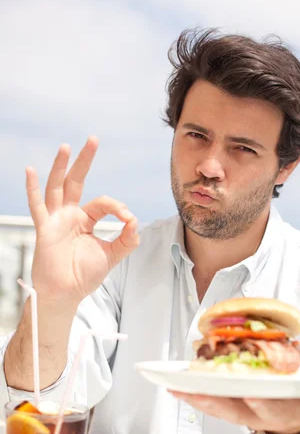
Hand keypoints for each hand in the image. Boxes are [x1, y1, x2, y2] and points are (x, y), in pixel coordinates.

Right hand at [26, 136, 138, 303]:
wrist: (66, 293)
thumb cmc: (84, 275)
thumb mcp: (111, 256)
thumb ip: (126, 240)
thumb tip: (135, 221)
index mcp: (85, 220)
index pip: (103, 203)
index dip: (117, 207)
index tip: (128, 219)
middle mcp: (69, 216)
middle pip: (76, 182)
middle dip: (84, 161)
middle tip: (93, 140)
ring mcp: (55, 220)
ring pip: (57, 187)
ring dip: (61, 167)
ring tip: (66, 146)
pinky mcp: (45, 229)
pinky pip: (37, 207)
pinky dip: (33, 189)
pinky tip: (30, 171)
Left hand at [169, 389, 299, 433]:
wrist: (288, 421)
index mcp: (278, 409)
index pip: (269, 407)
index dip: (261, 402)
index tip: (253, 394)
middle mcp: (254, 412)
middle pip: (233, 407)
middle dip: (215, 399)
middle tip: (196, 389)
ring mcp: (237, 410)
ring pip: (214, 405)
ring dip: (195, 395)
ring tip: (175, 384)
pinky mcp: (223, 404)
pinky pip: (204, 399)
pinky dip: (188, 393)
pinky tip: (172, 383)